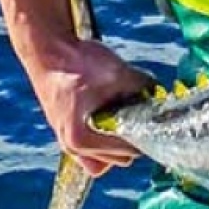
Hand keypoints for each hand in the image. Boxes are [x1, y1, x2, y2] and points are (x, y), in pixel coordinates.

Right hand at [27, 38, 154, 177]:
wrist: (46, 50)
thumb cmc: (76, 63)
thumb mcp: (118, 73)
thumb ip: (144, 87)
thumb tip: (162, 95)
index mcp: (82, 139)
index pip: (130, 150)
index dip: (148, 133)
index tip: (158, 118)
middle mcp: (74, 149)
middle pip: (122, 158)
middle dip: (136, 137)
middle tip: (144, 114)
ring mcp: (69, 144)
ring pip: (109, 158)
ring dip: (121, 140)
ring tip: (127, 115)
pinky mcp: (69, 135)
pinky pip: (96, 152)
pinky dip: (108, 140)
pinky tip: (114, 118)